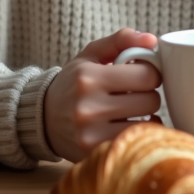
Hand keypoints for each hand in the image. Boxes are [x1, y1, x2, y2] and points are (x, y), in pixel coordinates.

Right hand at [44, 28, 161, 161]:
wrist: (42, 118)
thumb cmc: (74, 83)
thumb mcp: (91, 54)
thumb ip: (121, 40)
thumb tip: (152, 39)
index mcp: (88, 77)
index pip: (146, 75)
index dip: (151, 73)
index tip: (142, 75)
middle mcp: (88, 106)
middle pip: (150, 101)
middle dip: (149, 95)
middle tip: (136, 94)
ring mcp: (90, 134)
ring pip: (147, 124)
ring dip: (146, 117)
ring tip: (132, 111)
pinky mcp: (93, 153)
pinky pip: (135, 143)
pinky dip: (139, 135)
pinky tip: (128, 127)